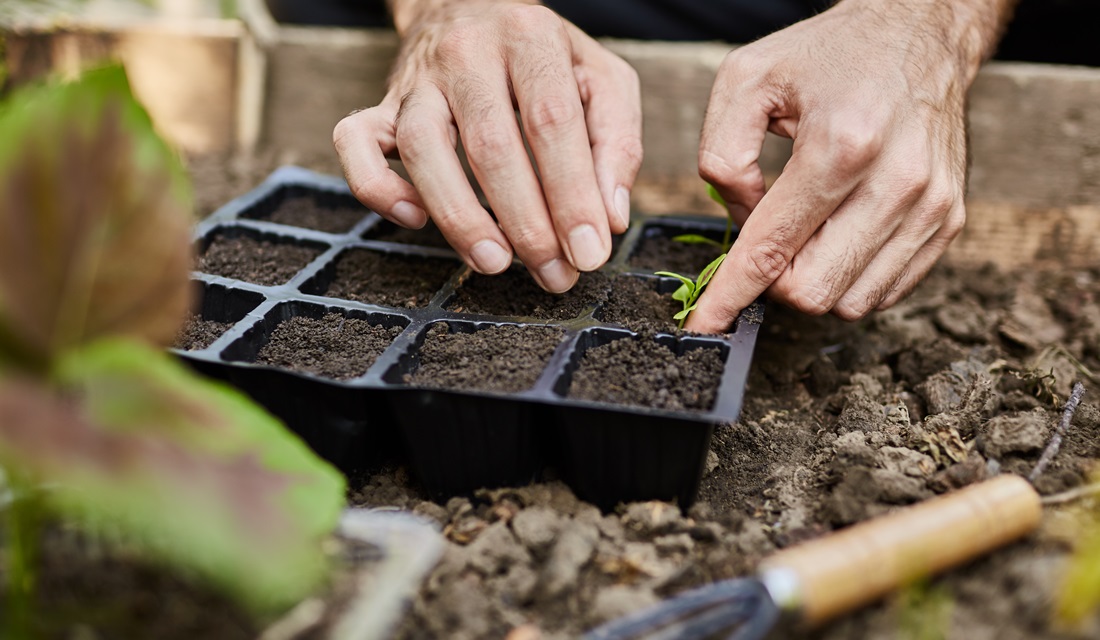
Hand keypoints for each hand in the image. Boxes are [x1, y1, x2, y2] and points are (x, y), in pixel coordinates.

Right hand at [334, 0, 641, 292]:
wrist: (468, 7)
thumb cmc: (543, 57)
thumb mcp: (601, 79)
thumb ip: (616, 142)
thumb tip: (609, 219)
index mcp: (530, 37)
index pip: (552, 122)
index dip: (571, 194)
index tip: (589, 252)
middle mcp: (467, 52)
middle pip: (490, 144)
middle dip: (526, 223)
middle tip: (554, 273)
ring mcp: (417, 80)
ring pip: (421, 148)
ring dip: (459, 217)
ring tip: (495, 263)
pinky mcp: (380, 104)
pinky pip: (354, 143)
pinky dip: (378, 188)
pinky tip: (415, 220)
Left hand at [686, 0, 1012, 332]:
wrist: (920, 32)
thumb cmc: (829, 55)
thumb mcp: (747, 79)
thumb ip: (722, 154)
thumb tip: (738, 219)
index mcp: (841, 145)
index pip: (773, 248)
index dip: (731, 294)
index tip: (705, 323)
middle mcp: (897, 182)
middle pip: (812, 290)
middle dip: (773, 282)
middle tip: (765, 241)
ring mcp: (931, 206)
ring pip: (850, 301)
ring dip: (813, 281)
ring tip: (805, 230)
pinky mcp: (950, 220)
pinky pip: (885, 291)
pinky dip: (849, 278)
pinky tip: (838, 235)